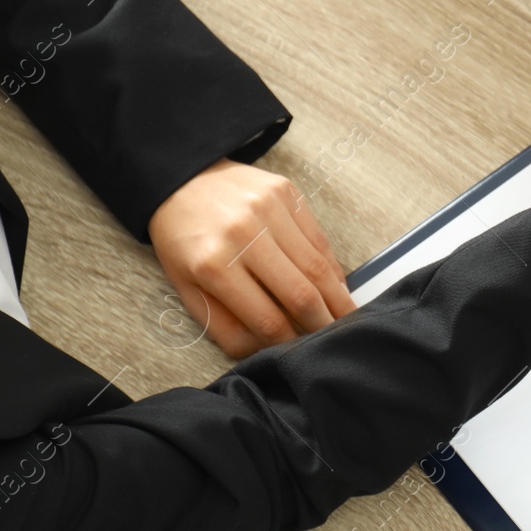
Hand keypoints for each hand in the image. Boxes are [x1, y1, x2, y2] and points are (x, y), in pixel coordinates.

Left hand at [149, 159, 352, 357]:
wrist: (183, 179)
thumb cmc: (184, 240)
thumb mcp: (187, 289)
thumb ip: (225, 324)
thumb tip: (267, 348)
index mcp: (213, 265)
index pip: (267, 318)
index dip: (290, 341)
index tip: (300, 351)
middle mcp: (244, 235)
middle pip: (300, 293)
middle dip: (323, 323)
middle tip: (336, 339)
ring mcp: (269, 210)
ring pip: (317, 266)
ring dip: (337, 297)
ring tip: (347, 316)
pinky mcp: (288, 194)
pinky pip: (319, 239)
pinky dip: (332, 266)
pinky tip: (336, 285)